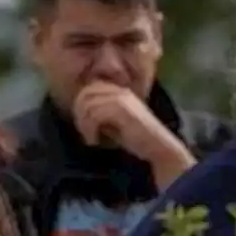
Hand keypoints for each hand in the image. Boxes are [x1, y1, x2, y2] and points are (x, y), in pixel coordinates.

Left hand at [73, 82, 192, 169]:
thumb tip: (78, 110)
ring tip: (90, 138)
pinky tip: (95, 141)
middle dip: (79, 115)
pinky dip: (89, 130)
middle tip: (85, 132)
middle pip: (85, 94)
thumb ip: (100, 112)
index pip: (89, 89)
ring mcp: (122, 99)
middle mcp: (120, 91)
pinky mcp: (121, 110)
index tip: (85, 126)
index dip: (80, 107)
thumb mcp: (115, 121)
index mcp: (120, 91)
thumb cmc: (137, 138)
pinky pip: (94, 115)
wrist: (158, 146)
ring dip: (84, 125)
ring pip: (87, 105)